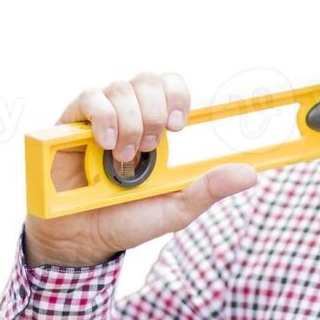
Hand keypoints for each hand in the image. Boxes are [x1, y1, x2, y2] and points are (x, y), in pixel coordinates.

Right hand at [23, 71, 256, 266]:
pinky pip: (88, 98)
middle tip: (149, 148)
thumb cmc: (126, 221)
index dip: (177, 94)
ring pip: (120, 88)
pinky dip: (102, 117)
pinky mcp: (68, 125)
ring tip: (124, 157)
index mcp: (154, 130)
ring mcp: (98, 118)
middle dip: (154, 111)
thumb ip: (209, 189)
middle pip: (148, 79)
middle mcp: (127, 116)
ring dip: (129, 121)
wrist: (80, 240)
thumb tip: (252, 174)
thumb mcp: (174, 209)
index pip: (170, 86)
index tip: (179, 125)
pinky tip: (105, 143)